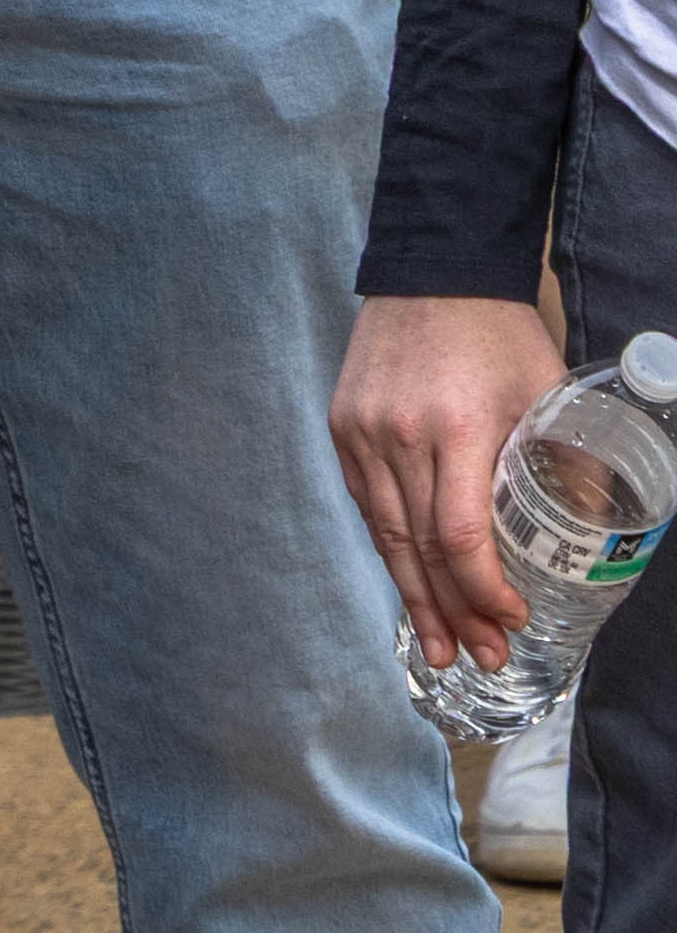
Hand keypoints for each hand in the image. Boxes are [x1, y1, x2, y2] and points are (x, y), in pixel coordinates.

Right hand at [344, 288, 577, 662]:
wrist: (432, 275)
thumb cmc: (499, 336)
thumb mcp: (546, 394)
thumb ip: (562, 460)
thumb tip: (590, 533)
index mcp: (455, 427)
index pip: (459, 533)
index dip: (484, 588)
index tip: (513, 618)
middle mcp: (398, 435)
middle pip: (419, 546)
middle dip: (452, 611)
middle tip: (478, 657)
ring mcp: (361, 432)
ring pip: (385, 533)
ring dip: (415, 596)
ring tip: (438, 645)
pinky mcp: (342, 426)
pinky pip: (365, 503)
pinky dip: (389, 548)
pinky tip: (408, 581)